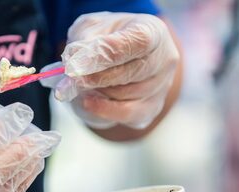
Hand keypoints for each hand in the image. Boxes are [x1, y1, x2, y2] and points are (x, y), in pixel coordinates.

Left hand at [43, 12, 179, 128]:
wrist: (116, 62)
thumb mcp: (90, 29)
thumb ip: (83, 41)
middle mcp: (164, 59)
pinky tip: (88, 101)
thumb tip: (75, 61)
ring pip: (125, 94)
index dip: (109, 52)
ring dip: (99, 91)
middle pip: (132, 72)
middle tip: (74, 77)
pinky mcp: (151, 109)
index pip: (139, 41)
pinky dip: (103, 108)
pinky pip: (126, 114)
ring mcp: (160, 86)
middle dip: (98, 76)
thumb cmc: (105, 40)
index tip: (81, 61)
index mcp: (152, 30)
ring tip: (84, 83)